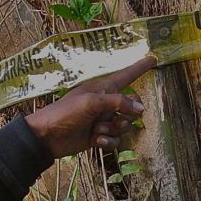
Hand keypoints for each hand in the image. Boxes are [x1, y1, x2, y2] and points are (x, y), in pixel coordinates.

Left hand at [24, 56, 155, 158]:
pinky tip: (96, 141)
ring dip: (114, 130)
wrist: (47, 137)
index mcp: (103, 88)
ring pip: (125, 125)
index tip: (153, 58)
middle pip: (132, 106)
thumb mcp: (92, 102)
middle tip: (114, 118)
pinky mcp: (99, 136)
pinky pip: (115, 139)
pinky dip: (108, 141)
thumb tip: (140, 109)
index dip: (140, 67)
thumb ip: (118, 103)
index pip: (126, 75)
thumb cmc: (65, 113)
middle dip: (127, 114)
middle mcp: (105, 103)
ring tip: (97, 130)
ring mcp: (103, 120)